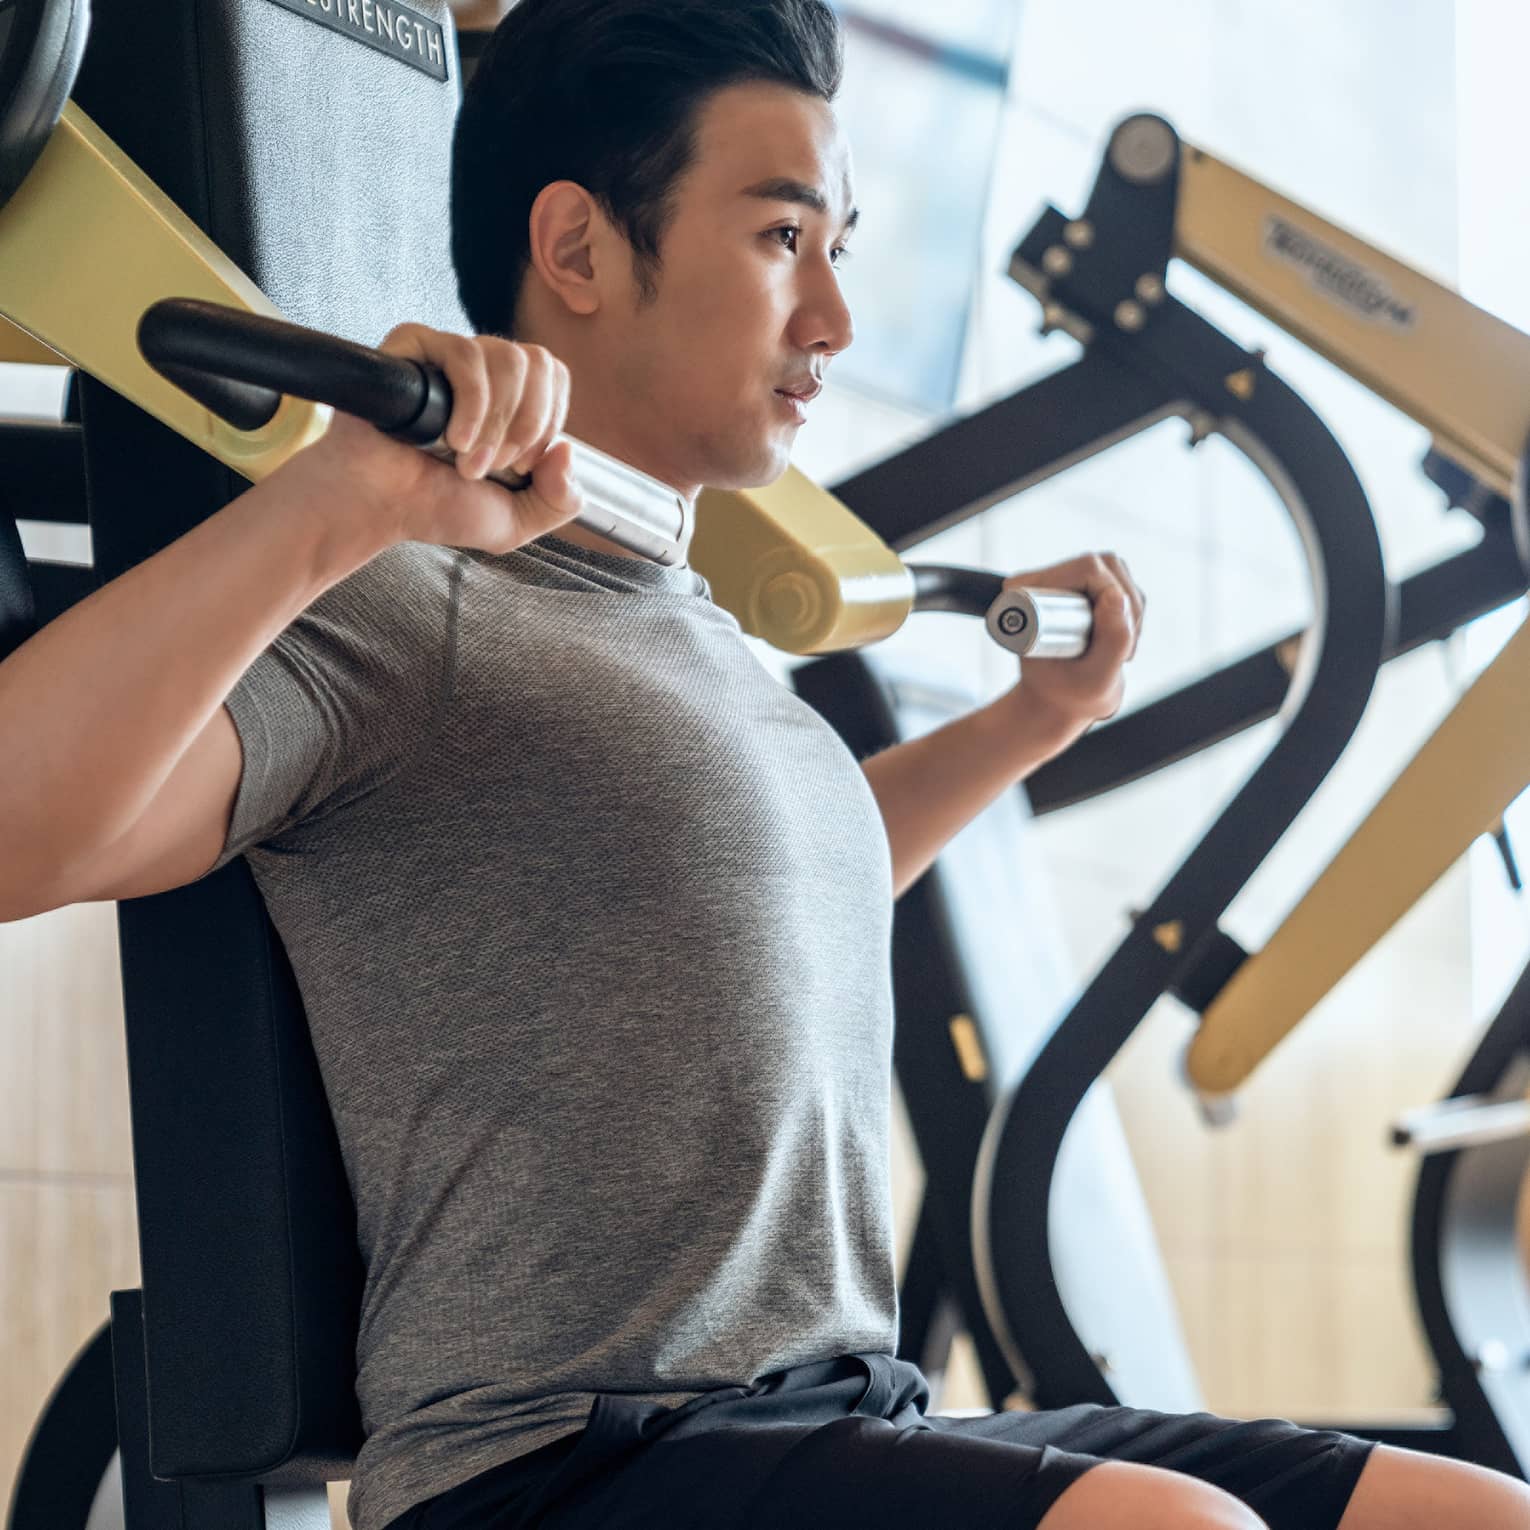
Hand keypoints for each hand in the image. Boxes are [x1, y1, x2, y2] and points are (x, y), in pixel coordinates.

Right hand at [288, 326, 583, 554]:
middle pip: (538, 361)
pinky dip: (471, 403)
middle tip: (497, 466)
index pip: (554, 375)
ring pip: (507, 357)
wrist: (381, 507)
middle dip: (527, 424)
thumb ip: (561, 501)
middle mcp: (483, 371)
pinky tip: (451, 439)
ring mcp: (449, 355)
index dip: (548, 420)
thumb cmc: (437, 507)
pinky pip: (463, 353)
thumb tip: (569, 452)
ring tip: (466, 460)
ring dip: (496, 422)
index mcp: (510, 397)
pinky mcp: (414, 347)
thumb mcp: (517, 520)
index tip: (523, 465)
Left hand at [1000, 553, 1143, 744]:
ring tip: (1117, 653)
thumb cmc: (1069, 693)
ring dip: (1131, 616)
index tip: (1106, 641)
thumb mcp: (1095, 679)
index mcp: (1030, 596)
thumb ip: (1112, 641)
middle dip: (1126, 610)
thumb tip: (1119, 596)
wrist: (1059, 698)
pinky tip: (1117, 644)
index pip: (1087, 569)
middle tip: (1121, 652)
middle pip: (1108, 567)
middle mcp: (1045, 580)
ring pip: (1122, 577)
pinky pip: (1127, 589)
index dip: (1110, 598)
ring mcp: (1068, 581)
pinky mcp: (1088, 587)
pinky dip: (1132, 618)